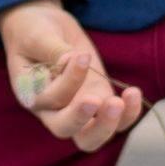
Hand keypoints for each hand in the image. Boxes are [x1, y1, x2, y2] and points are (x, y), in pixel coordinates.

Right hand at [0, 0, 144, 152]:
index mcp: (31, 94)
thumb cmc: (33, 31)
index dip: (69, 81)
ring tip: (121, 101)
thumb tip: (70, 62)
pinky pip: (114, 121)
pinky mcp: (98, 100)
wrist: (45, 28)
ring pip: (91, 137)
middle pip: (66, 129)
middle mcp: (52, 109)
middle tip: (98, 100)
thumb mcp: (38, 35)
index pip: (51, 99)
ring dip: (108, 124)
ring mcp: (77, 108)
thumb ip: (53, 50)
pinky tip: (133, 93)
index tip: (82, 56)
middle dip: (83, 119)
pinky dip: (128, 114)